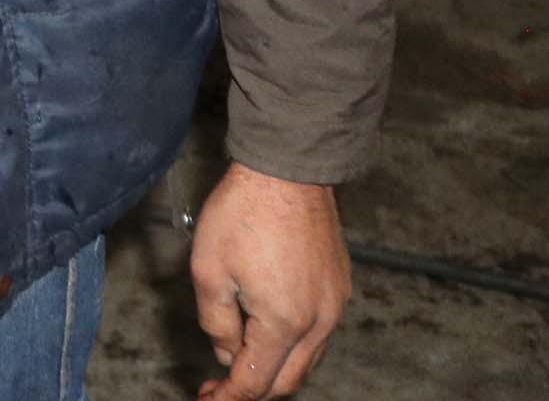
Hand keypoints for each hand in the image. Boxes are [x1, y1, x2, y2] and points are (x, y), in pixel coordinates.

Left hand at [190, 163, 350, 397]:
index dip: (229, 397)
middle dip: (252, 389)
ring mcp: (335, 307)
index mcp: (284, 323)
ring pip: (305, 360)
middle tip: (219, 386)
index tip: (208, 398)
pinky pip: (317, 334)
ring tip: (238, 359)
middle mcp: (319, 322)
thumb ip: (216, 322)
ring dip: (273, 368)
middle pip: (287, 381)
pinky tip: (266, 331)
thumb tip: (227, 353)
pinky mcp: (340, 289)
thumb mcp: (208, 269)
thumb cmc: (243, 214)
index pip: (257, 382)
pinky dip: (292, 345)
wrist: (287, 171)